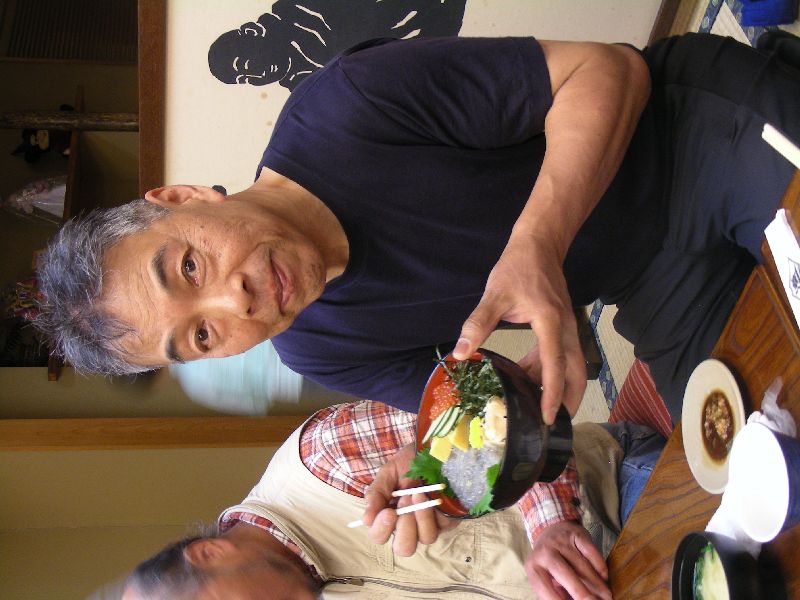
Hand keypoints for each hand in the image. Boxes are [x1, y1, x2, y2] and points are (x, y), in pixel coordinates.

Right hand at [362, 443, 457, 556]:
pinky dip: (433, 511)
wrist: (433, 448)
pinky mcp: (448, 519)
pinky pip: (441, 526)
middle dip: (404, 530)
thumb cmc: (409, 461)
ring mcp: (430, 524)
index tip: (388, 512)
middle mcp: (409, 525)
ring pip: (425, 539)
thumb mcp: (388, 473)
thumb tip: (366, 520)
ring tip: (416, 494)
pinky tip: (429, 494)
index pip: (379, 535)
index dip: (381, 530)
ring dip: (420, 518)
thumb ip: (376, 494)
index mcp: (390, 516)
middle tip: (403, 506)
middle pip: (404, 548)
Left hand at [452, 234, 586, 423]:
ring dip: (556, 387)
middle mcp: (565, 328)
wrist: (539, 245)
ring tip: (536, 407)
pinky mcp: (562, 326)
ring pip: (570, 366)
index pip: (554, 364)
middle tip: (553, 426)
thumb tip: (461, 353)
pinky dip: (547, 370)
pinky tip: (527, 377)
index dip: (551, 394)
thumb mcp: (494, 295)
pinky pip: (560, 355)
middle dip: (568, 400)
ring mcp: (567, 327)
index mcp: (550, 322)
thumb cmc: (518, 268)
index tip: (547, 418)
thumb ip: (477, 324)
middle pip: (575, 373)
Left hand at [525, 521, 610, 599]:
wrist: (550, 528)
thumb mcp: (546, 577)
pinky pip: (590, 551)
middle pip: (564, 573)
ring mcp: (560, 541)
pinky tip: (604, 577)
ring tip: (606, 596)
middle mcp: (545, 553)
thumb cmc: (549, 562)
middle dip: (581, 592)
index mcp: (533, 568)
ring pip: (581, 564)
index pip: (544, 588)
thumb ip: (556, 592)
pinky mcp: (575, 534)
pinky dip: (599, 565)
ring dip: (596, 583)